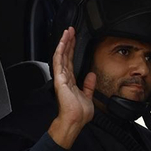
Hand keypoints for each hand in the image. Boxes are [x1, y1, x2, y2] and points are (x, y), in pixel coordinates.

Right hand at [47, 27, 96, 148]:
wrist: (75, 120)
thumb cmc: (79, 113)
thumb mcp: (88, 96)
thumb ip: (89, 85)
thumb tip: (92, 75)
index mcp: (70, 81)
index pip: (71, 61)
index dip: (72, 49)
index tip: (74, 39)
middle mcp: (65, 77)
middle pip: (66, 55)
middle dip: (68, 42)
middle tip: (71, 30)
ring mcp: (61, 77)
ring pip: (62, 55)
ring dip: (64, 42)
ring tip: (67, 31)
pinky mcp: (60, 78)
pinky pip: (59, 61)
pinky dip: (61, 50)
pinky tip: (63, 42)